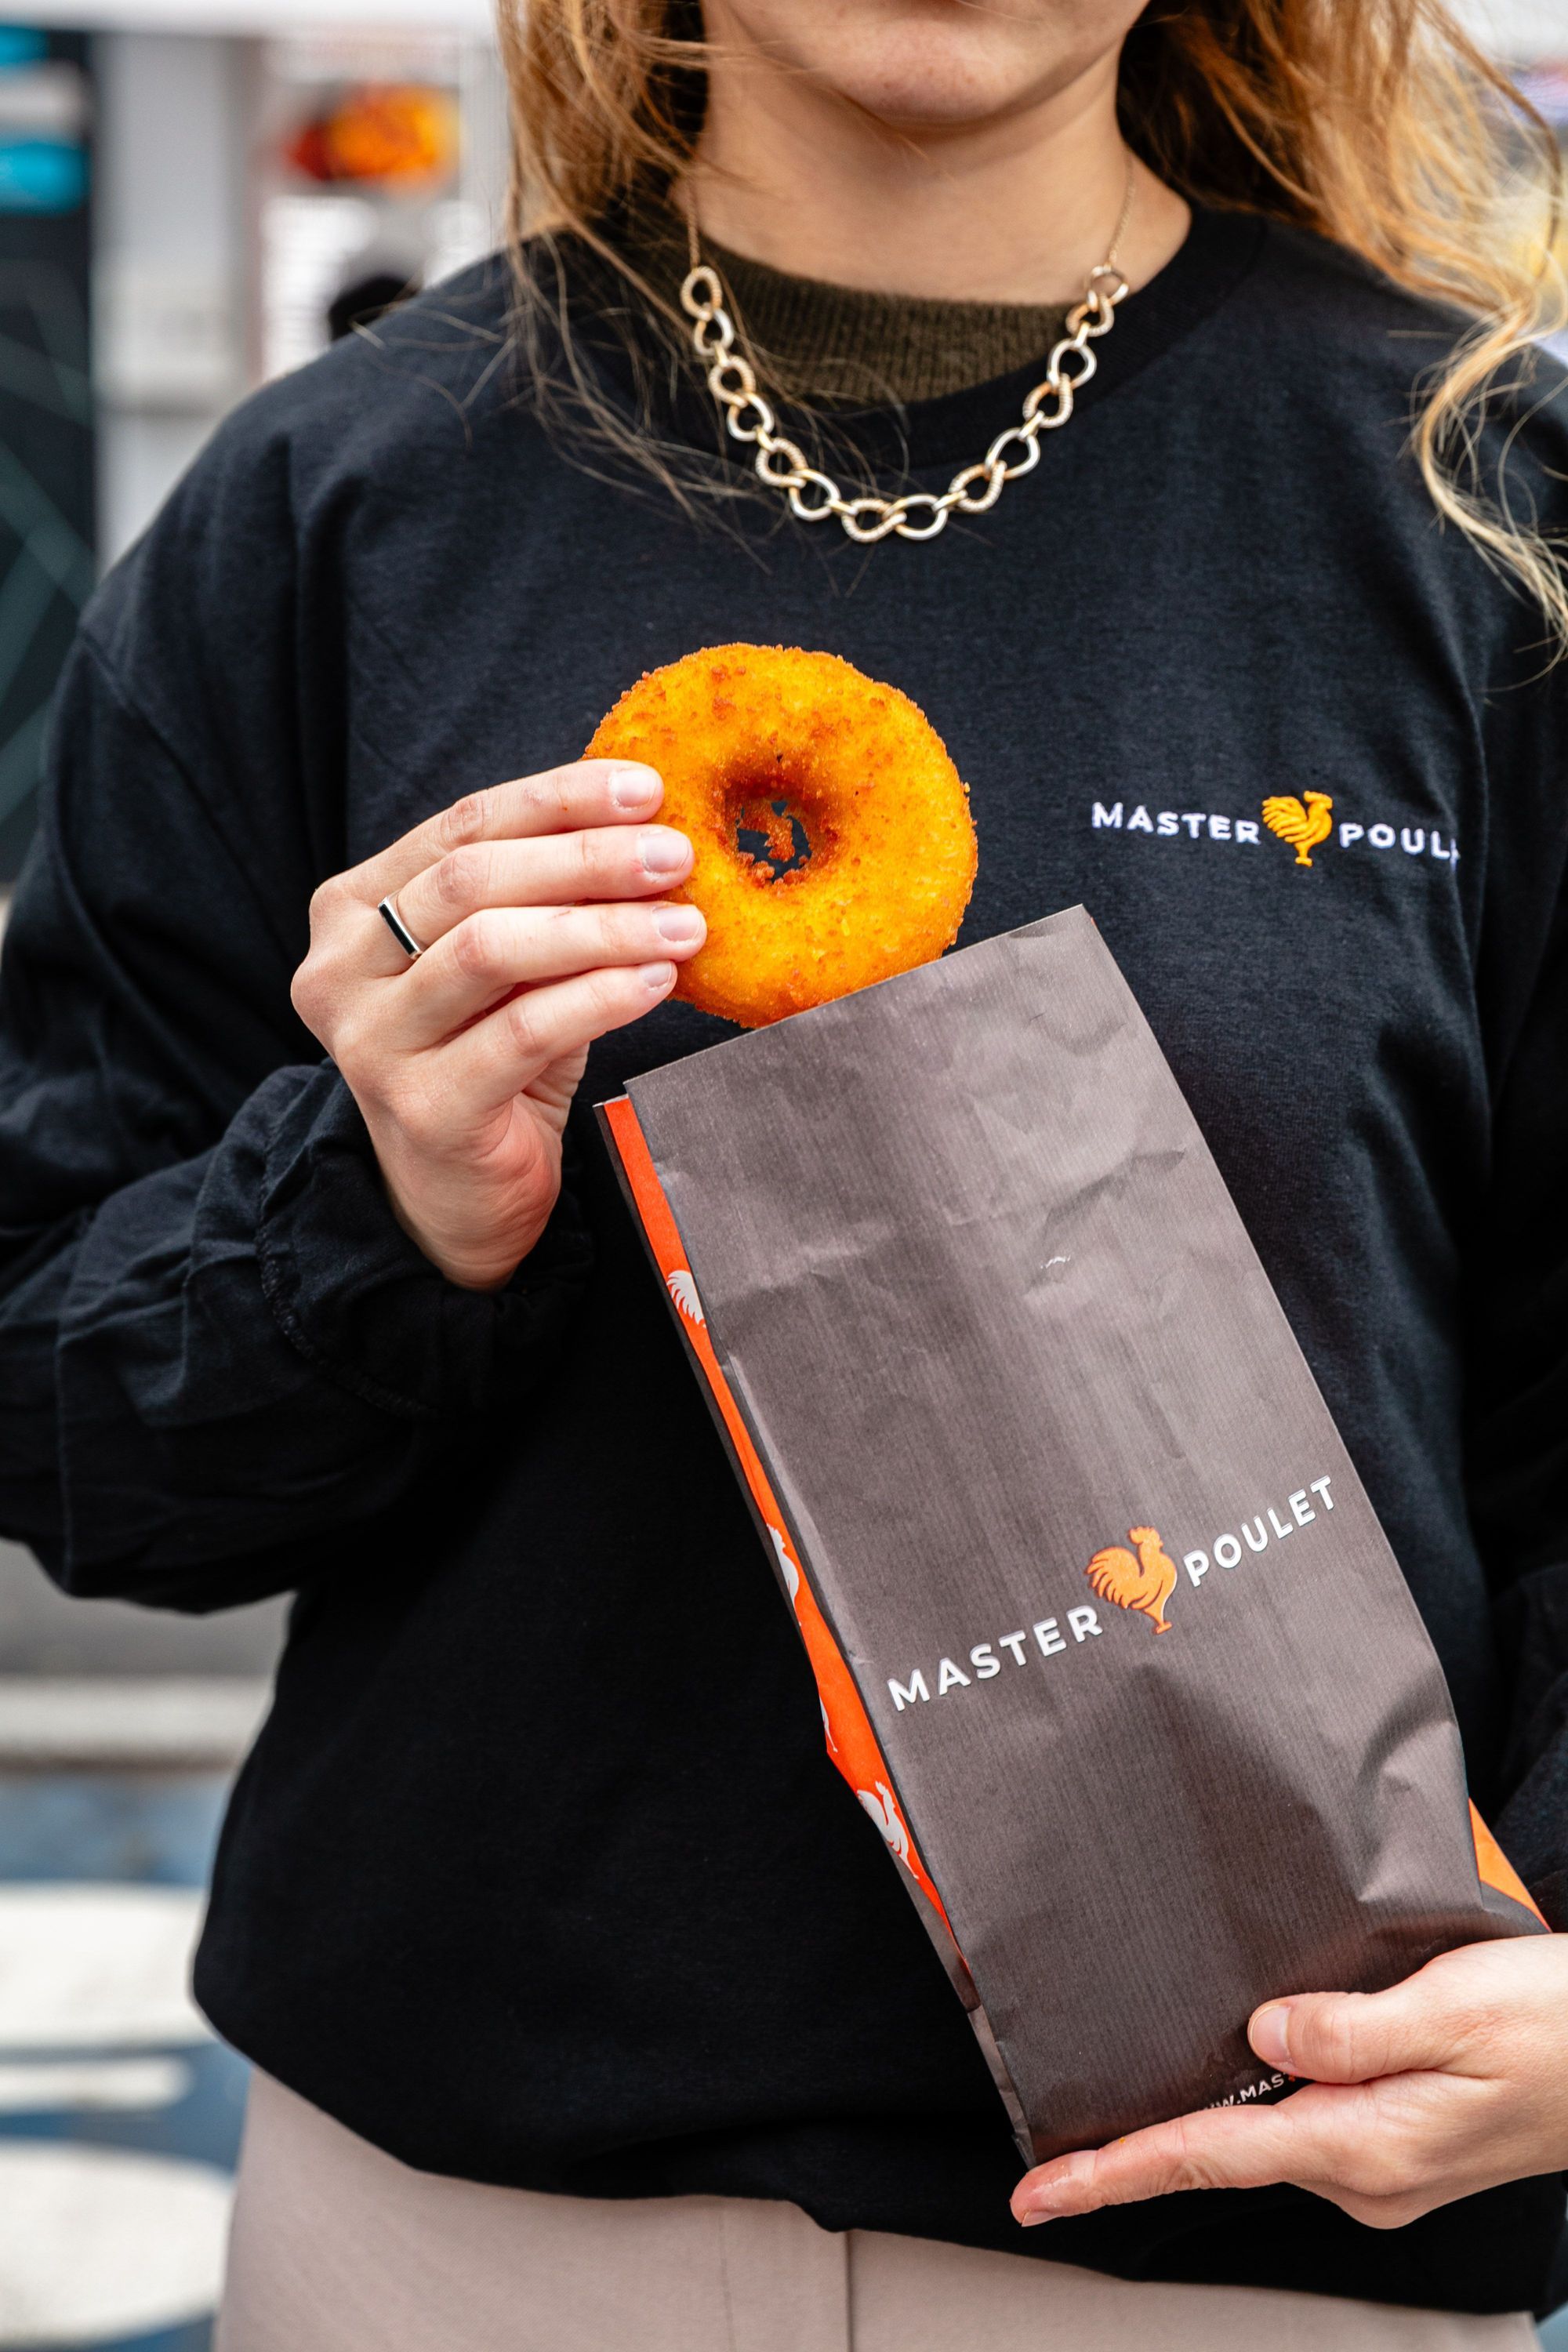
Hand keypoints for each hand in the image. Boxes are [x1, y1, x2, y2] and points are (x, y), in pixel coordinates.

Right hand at [290, 759, 701, 1288]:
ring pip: (494, 949)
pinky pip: (524, 1032)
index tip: (647, 790)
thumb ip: (543, 896)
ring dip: (604, 928)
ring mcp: (370, 1041)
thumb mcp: (509, 965)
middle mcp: (341, 968)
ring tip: (684, 925)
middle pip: (472, 880)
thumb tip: (646, 823)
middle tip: (676, 857)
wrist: (454, 1197)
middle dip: (586, 858)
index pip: (461, 825)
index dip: (558, 799)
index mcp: (352, 909)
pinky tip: (656, 982)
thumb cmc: (489, 1060)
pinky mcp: (421, 1107)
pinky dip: (600, 998)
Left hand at [1011, 1934, 1567, 2230]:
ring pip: (1265, 2139)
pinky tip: (1238, 2077)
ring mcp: (1387, 2169)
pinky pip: (1306, 2128)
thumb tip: (1262, 2036)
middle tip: (1049, 2161)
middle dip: (1136, 2157)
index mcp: (1365, 2144)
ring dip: (1196, 2127)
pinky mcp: (1404, 2147)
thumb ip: (1350, 2026)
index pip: (1208, 2158)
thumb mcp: (1451, 2007)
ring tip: (1121, 2115)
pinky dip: (1254, 2110)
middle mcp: (1367, 2173)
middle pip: (1221, 2156)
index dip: (1115, 2172)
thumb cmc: (1559, 2025)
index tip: (1039, 2196)